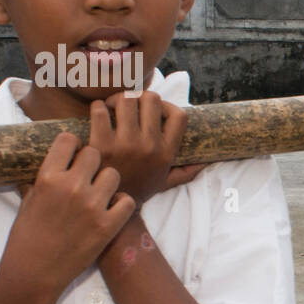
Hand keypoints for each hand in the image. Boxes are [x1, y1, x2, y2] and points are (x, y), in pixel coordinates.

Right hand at [3, 132, 135, 294]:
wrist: (34, 272)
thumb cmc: (27, 236)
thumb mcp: (28, 199)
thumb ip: (44, 177)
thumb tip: (54, 157)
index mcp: (47, 177)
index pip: (69, 140)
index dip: (73, 146)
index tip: (74, 154)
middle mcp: (71, 187)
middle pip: (95, 154)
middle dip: (92, 163)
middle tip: (88, 176)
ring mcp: (92, 206)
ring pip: (113, 174)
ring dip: (108, 182)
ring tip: (99, 195)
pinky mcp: (108, 225)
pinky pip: (127, 200)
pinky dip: (122, 204)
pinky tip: (111, 210)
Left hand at [89, 90, 204, 206]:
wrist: (108, 207)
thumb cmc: (137, 190)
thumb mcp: (165, 183)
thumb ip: (186, 173)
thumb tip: (205, 164)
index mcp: (166, 153)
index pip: (179, 115)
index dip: (167, 106)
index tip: (155, 111)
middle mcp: (149, 146)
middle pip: (151, 99)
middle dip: (140, 97)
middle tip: (130, 105)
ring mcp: (125, 145)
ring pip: (126, 99)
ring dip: (118, 98)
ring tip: (113, 107)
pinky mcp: (101, 144)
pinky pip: (100, 110)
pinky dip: (98, 107)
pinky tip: (99, 115)